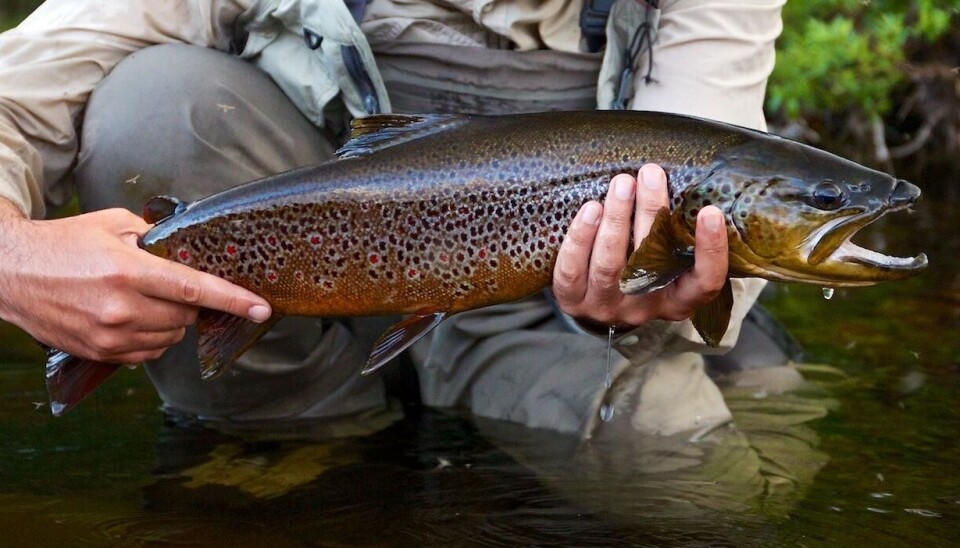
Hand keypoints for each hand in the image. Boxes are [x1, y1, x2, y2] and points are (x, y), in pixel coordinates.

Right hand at [0, 200, 271, 363]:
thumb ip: (154, 235)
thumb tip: (187, 246)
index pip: (195, 290)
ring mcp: (110, 335)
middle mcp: (122, 308)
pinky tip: (130, 318)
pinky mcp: (100, 352)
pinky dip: (151, 338)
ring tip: (142, 300)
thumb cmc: (64, 244)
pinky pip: (147, 353)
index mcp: (129, 271)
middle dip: (188, 303)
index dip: (233, 300)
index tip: (261, 309)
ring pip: (170, 338)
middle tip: (166, 286)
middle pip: (186, 317)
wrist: (11, 273)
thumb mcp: (112, 223)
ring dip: (170, 322)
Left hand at [552, 164, 727, 329]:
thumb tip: (678, 178)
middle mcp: (643, 307)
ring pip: (610, 264)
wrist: (592, 301)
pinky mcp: (572, 300)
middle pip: (650, 264)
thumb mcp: (663, 260)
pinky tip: (591, 209)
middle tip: (651, 174)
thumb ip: (672, 234)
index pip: (704, 282)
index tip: (711, 211)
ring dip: (617, 219)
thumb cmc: (639, 268)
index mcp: (677, 300)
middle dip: (651, 212)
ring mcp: (606, 306)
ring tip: (622, 184)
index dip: (710, 250)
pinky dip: (581, 237)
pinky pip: (573, 269)